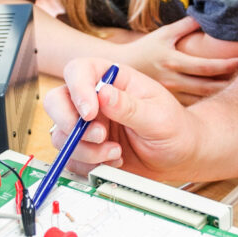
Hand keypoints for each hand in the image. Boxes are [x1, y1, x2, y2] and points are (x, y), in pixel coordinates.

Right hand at [42, 58, 198, 178]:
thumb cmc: (175, 128)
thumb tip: (104, 94)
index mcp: (112, 79)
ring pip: (61, 134)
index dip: (77, 89)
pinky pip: (70, 158)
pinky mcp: (86, 149)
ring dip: (85, 149)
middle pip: (57, 101)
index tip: (90, 112)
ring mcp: (87, 125)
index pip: (78, 71)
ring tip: (116, 153)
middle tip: (99, 136)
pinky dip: (88, 165)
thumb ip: (130, 107)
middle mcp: (94, 100)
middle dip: (71, 123)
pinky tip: (113, 162)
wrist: (180, 156)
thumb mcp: (159, 116)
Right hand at [116, 16, 237, 100]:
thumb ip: (185, 25)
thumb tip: (205, 15)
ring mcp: (170, 95)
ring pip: (201, 99)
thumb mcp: (163, 34)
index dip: (226, 65)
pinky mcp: (168, 104)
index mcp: (173, 61)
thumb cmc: (145, 49)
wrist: (119, 72)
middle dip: (229, 83)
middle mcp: (172, 80)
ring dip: (221, 96)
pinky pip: (192, 107)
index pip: (205, 66)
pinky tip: (222, 102)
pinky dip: (208, 105)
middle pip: (207, 86)